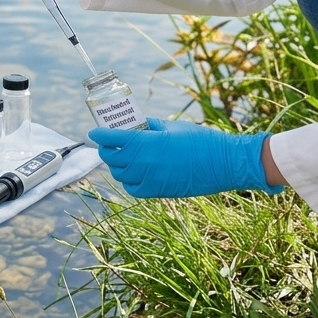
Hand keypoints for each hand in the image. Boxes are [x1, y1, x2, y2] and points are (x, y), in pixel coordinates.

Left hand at [88, 118, 282, 198]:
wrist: (222, 164)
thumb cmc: (200, 140)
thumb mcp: (172, 126)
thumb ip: (149, 126)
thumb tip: (134, 125)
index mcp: (146, 142)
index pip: (112, 139)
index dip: (99, 135)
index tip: (94, 131)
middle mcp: (143, 163)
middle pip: (112, 158)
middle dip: (106, 149)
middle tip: (107, 143)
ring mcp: (150, 179)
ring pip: (120, 175)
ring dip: (116, 165)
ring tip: (120, 157)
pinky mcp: (158, 192)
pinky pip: (133, 188)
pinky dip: (128, 181)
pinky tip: (133, 173)